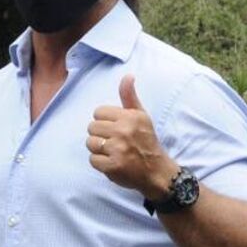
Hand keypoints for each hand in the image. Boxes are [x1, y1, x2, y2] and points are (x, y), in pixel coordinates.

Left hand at [87, 74, 176, 198]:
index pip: (98, 112)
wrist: (156, 170)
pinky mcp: (113, 166)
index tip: (115, 129)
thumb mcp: (141, 115)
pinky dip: (100, 163)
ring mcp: (118, 149)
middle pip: (91, 127)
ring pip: (90, 143)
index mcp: (129, 117)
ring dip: (98, 149)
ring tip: (112, 151)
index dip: (104, 121)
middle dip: (100, 135)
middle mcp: (124, 131)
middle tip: (114, 142)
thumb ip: (129, 96)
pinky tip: (112, 162)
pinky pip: (92, 159)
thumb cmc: (146, 140)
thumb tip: (128, 76)